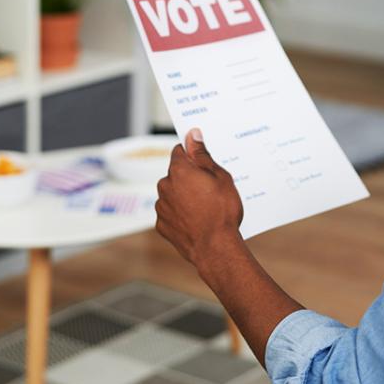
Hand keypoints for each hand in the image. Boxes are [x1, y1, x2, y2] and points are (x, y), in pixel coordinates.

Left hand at [156, 129, 243, 272]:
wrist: (216, 248)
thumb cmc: (221, 211)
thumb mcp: (220, 177)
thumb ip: (202, 155)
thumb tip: (192, 135)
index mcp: (179, 170)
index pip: (180, 151)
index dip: (193, 155)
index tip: (203, 162)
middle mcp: (165, 185)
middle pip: (176, 174)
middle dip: (189, 178)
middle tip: (209, 189)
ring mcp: (161, 206)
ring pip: (172, 194)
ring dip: (184, 197)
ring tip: (205, 209)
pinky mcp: (162, 225)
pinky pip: (170, 213)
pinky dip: (180, 215)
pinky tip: (196, 221)